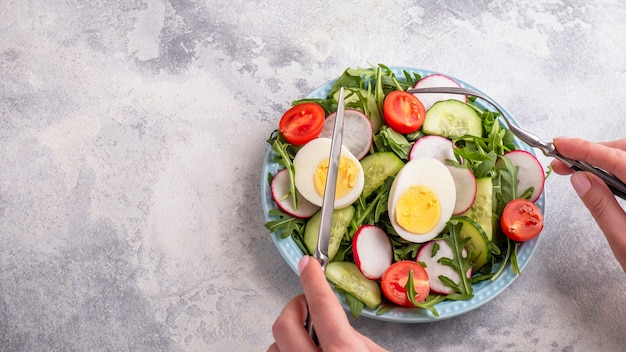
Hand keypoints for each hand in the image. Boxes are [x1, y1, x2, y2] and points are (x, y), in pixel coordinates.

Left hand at [268, 256, 387, 351]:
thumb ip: (358, 339)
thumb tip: (339, 326)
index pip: (321, 305)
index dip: (312, 279)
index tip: (308, 264)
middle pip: (284, 324)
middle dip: (295, 308)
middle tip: (308, 305)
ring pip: (274, 347)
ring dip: (288, 337)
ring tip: (307, 338)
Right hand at [550, 137, 625, 271]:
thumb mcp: (623, 241)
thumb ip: (601, 206)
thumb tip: (579, 179)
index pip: (618, 161)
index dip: (585, 149)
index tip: (560, 144)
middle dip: (596, 150)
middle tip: (564, 160)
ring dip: (607, 158)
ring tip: (578, 168)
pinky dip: (619, 168)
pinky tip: (602, 178)